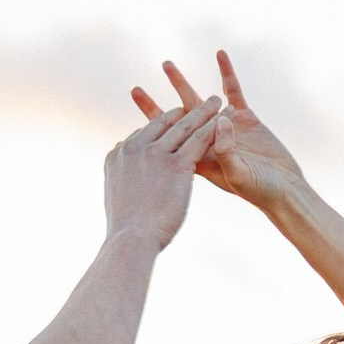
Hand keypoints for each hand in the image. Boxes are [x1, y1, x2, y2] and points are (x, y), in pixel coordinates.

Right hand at [102, 95, 224, 251]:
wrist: (130, 241)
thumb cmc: (124, 232)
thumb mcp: (115, 199)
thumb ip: (121, 182)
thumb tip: (123, 179)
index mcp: (119, 154)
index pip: (143, 134)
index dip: (161, 126)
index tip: (174, 121)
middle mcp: (136, 148)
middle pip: (163, 124)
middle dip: (182, 113)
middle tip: (196, 105)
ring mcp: (156, 154)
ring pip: (184, 126)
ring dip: (203, 111)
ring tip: (216, 101)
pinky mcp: (176, 164)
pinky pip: (199, 139)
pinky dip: (214, 125)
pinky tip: (227, 116)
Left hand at [130, 51, 309, 213]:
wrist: (285, 190)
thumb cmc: (261, 191)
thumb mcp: (240, 175)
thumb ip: (227, 151)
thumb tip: (218, 122)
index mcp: (200, 159)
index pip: (169, 139)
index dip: (152, 123)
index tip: (135, 112)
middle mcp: (208, 142)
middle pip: (175, 120)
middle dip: (154, 107)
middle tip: (133, 90)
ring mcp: (225, 128)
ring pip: (198, 103)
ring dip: (181, 84)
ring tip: (165, 65)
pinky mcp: (245, 117)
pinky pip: (232, 91)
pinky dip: (226, 73)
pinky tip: (219, 54)